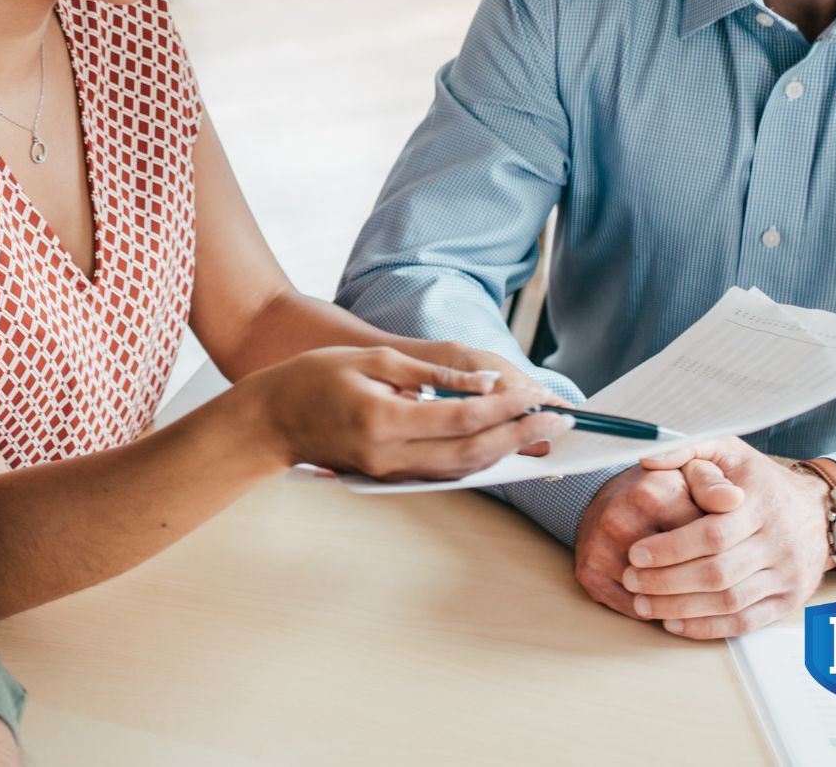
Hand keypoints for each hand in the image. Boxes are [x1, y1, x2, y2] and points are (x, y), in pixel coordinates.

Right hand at [246, 346, 570, 481]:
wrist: (272, 419)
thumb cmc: (316, 377)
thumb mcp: (374, 359)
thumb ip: (433, 374)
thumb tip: (487, 383)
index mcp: (383, 420)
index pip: (460, 418)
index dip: (505, 408)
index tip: (540, 396)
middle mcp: (389, 455)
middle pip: (470, 453)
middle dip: (520, 436)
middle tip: (563, 422)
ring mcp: (390, 472)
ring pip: (462, 470)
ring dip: (507, 452)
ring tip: (544, 434)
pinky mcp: (391, 477)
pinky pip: (445, 472)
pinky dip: (480, 459)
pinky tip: (505, 445)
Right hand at [573, 462, 732, 618]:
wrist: (608, 498)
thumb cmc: (658, 490)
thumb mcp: (689, 475)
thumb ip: (713, 485)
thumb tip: (735, 499)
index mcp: (649, 495)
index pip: (704, 541)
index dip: (725, 549)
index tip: (730, 547)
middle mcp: (617, 522)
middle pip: (680, 575)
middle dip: (704, 581)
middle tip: (717, 575)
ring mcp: (599, 552)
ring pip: (657, 598)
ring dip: (681, 601)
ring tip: (694, 588)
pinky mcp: (589, 576)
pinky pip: (636, 609)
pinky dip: (655, 609)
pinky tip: (667, 597)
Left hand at [617, 439, 833, 638]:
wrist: (818, 510)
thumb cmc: (759, 480)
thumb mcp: (728, 451)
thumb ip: (688, 449)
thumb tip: (648, 459)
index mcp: (762, 505)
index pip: (713, 534)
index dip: (671, 548)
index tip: (635, 553)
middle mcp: (779, 543)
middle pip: (718, 573)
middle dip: (668, 581)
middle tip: (631, 581)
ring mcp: (787, 575)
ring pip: (730, 601)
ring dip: (681, 607)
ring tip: (643, 604)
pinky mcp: (788, 600)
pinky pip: (745, 621)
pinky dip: (708, 627)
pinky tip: (675, 623)